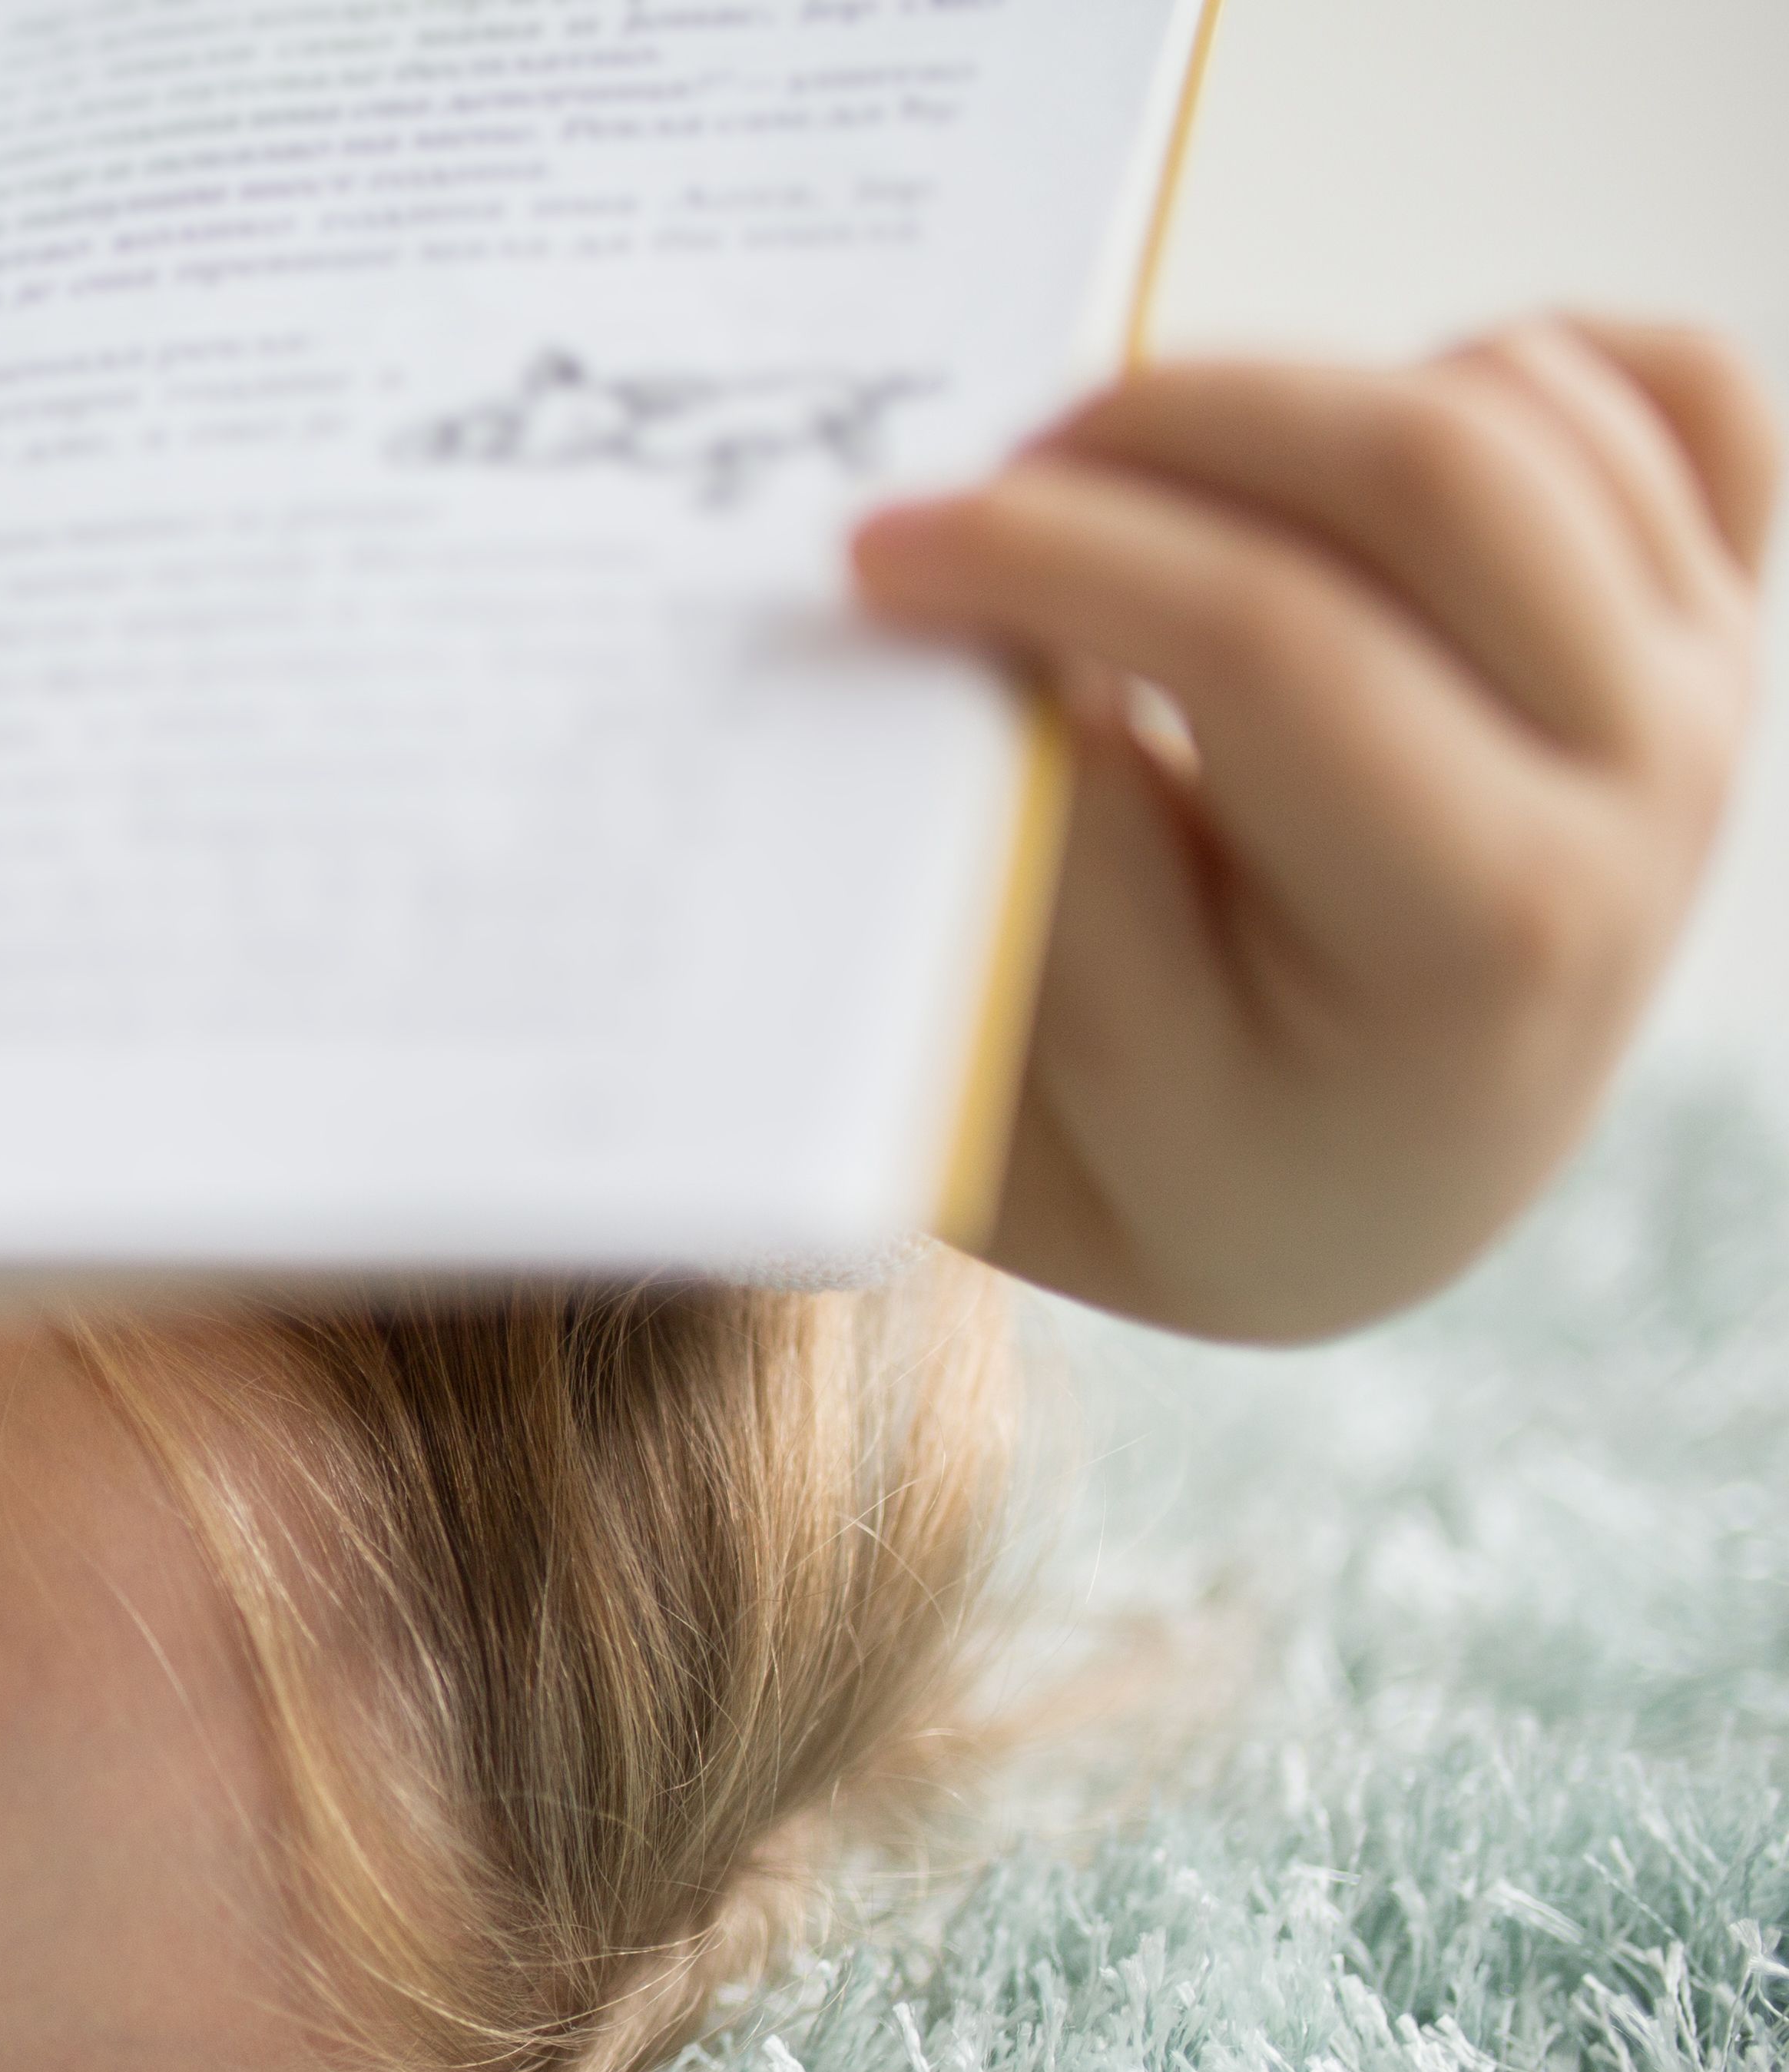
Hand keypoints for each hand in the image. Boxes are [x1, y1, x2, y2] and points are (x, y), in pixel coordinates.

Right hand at [854, 319, 1778, 1343]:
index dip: (1052, 556)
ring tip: (1124, 492)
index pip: (1273, 644)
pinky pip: (1673, 390)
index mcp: (1488, 934)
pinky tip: (1343, 457)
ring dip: (1291, 392)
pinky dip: (1504, 362)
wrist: (1350, 1197)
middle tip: (984, 480)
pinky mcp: (1714, 618)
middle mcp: (1644, 791)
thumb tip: (995, 621)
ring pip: (1529, 399)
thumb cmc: (1182, 1152)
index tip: (877, 551)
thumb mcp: (1073, 1075)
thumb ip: (1044, 846)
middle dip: (1162, 422)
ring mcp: (1703, 689)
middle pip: (1432, 466)